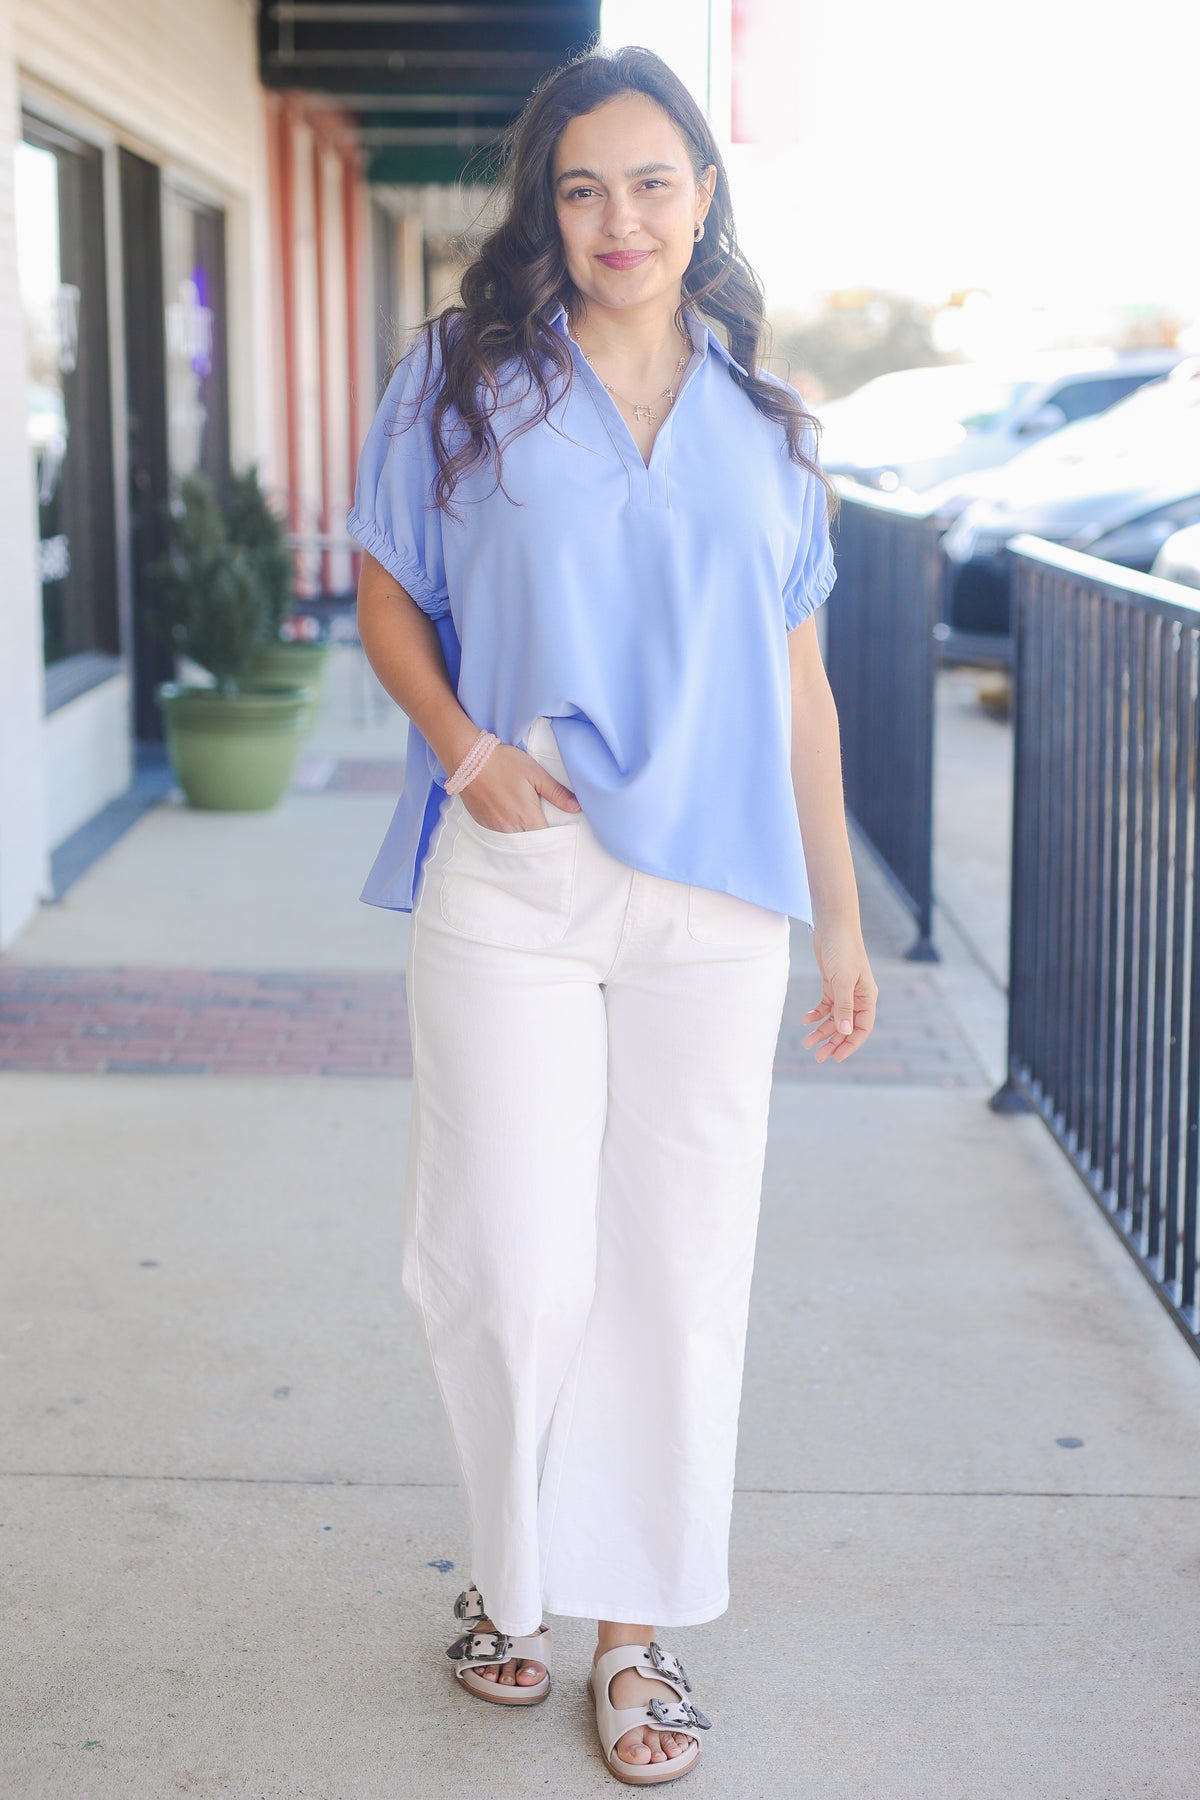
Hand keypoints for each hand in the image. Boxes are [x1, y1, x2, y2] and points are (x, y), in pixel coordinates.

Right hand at [459, 743, 580, 831]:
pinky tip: (508, 813)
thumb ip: (556, 793)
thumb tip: (576, 807)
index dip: (555, 834)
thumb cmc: (504, 763)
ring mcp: (495, 827)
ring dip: (523, 832)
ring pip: (515, 838)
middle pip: (531, 840)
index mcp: (528, 817)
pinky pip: (501, 833)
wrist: (468, 759)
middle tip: (543, 820)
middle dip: (539, 834)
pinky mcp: (483, 823)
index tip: (559, 827)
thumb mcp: (535, 773)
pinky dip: (507, 827)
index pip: (547, 838)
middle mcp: (511, 828)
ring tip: (525, 816)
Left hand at [802, 923, 877, 1063]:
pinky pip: (825, 1006)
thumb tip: (845, 1032)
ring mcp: (844, 991)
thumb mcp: (842, 980)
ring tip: (807, 1044)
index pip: (862, 1028)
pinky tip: (805, 1020)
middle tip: (818, 1057)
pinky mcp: (832, 984)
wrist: (833, 926)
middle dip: (833, 1042)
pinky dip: (816, 1015)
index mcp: (867, 998)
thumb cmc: (842, 950)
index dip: (850, 1044)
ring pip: (834, 1019)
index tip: (836, 1057)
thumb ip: (843, 1007)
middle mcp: (858, 997)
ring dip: (822, 1031)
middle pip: (846, 1027)